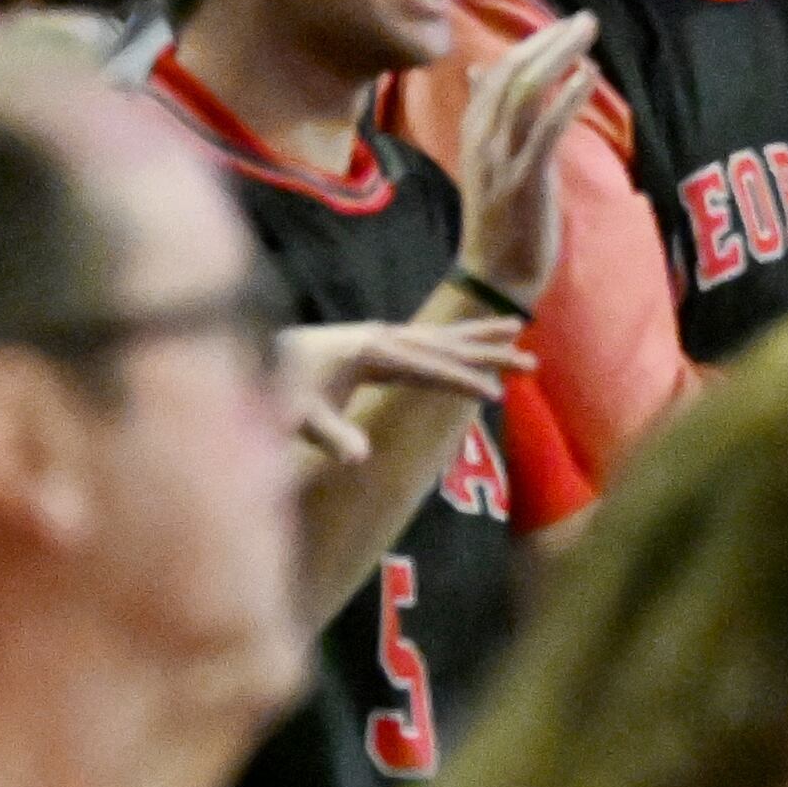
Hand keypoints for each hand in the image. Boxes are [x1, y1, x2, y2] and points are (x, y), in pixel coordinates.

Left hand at [278, 315, 530, 461]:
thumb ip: (328, 436)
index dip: (462, 382)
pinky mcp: (376, 341)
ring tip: (518, 328)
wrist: (256, 359)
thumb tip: (359, 458)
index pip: (427, 367)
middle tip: (531, 360)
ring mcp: (379, 334)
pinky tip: (470, 341)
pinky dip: (455, 339)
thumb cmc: (276, 392)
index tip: (496, 394)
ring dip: (479, 336)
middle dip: (489, 351)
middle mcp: (380, 335)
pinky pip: (426, 339)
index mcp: (369, 351)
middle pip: (446, 343)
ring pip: (440, 335)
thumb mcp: (297, 419)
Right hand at [451, 12, 600, 309]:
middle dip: (549, 41)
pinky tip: (587, 75)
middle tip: (584, 19)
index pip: (497, 74)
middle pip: (511, 74)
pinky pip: (545, 130)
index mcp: (474, 133)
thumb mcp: (489, 160)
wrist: (494, 275)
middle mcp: (482, 139)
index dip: (531, 45)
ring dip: (559, 57)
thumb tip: (478, 72)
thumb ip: (487, 116)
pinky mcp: (525, 179)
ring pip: (525, 92)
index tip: (563, 26)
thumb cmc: (499, 218)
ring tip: (587, 33)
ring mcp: (501, 159)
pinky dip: (567, 98)